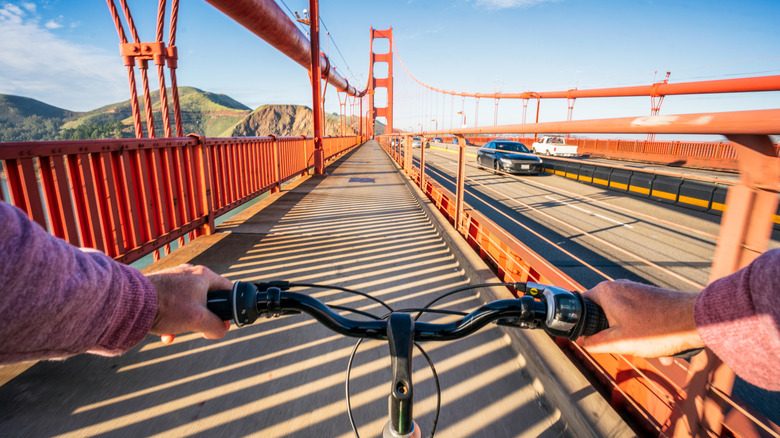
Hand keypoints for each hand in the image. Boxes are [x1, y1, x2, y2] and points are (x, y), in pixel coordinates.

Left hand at [145, 264, 232, 343]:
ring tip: (177, 331)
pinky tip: (165, 331)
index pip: (229, 289)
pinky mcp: (160, 285)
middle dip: (204, 317)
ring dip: (186, 320)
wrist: (131, 302)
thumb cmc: (167, 307)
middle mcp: (190, 272)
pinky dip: (172, 318)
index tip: (224, 321)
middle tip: (199, 328)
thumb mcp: (199, 320)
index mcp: (204, 275)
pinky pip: (173, 303)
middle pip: (208, 298)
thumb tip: (220, 330)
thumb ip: (216, 326)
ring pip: (189, 303)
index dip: (231, 307)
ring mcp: (174, 278)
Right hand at [579, 279, 704, 361]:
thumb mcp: (618, 342)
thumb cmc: (656, 330)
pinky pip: (640, 317)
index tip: (588, 336)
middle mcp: (619, 286)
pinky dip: (647, 332)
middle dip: (613, 334)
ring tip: (650, 352)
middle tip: (622, 346)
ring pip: (624, 318)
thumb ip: (595, 342)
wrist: (694, 321)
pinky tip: (662, 351)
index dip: (581, 322)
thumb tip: (584, 342)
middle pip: (604, 313)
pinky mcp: (650, 296)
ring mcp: (636, 290)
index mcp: (606, 292)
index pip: (581, 304)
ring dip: (633, 337)